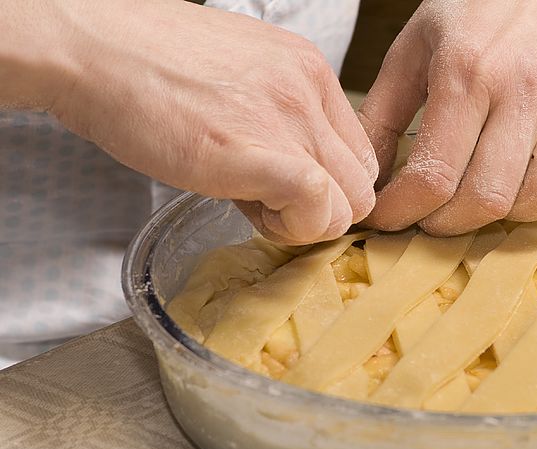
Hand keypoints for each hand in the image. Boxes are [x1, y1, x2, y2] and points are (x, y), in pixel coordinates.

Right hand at [43, 0, 377, 243]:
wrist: (90, 48)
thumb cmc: (147, 65)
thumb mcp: (237, 75)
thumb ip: (277, 118)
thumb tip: (289, 175)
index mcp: (308, 70)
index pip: (358, 152)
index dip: (327, 185)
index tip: (283, 188)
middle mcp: (309, 90)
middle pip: (362, 183)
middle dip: (321, 210)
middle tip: (268, 204)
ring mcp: (289, 118)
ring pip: (348, 206)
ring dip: (305, 223)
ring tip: (251, 203)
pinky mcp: (260, 152)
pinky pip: (318, 207)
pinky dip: (293, 227)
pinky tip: (251, 212)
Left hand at [357, 0, 536, 235]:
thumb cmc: (472, 12)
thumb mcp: (412, 47)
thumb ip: (381, 115)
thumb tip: (366, 181)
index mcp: (467, 72)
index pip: (433, 175)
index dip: (403, 212)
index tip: (387, 220)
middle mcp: (525, 88)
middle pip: (487, 196)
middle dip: (447, 225)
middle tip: (429, 220)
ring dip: (512, 218)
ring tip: (484, 206)